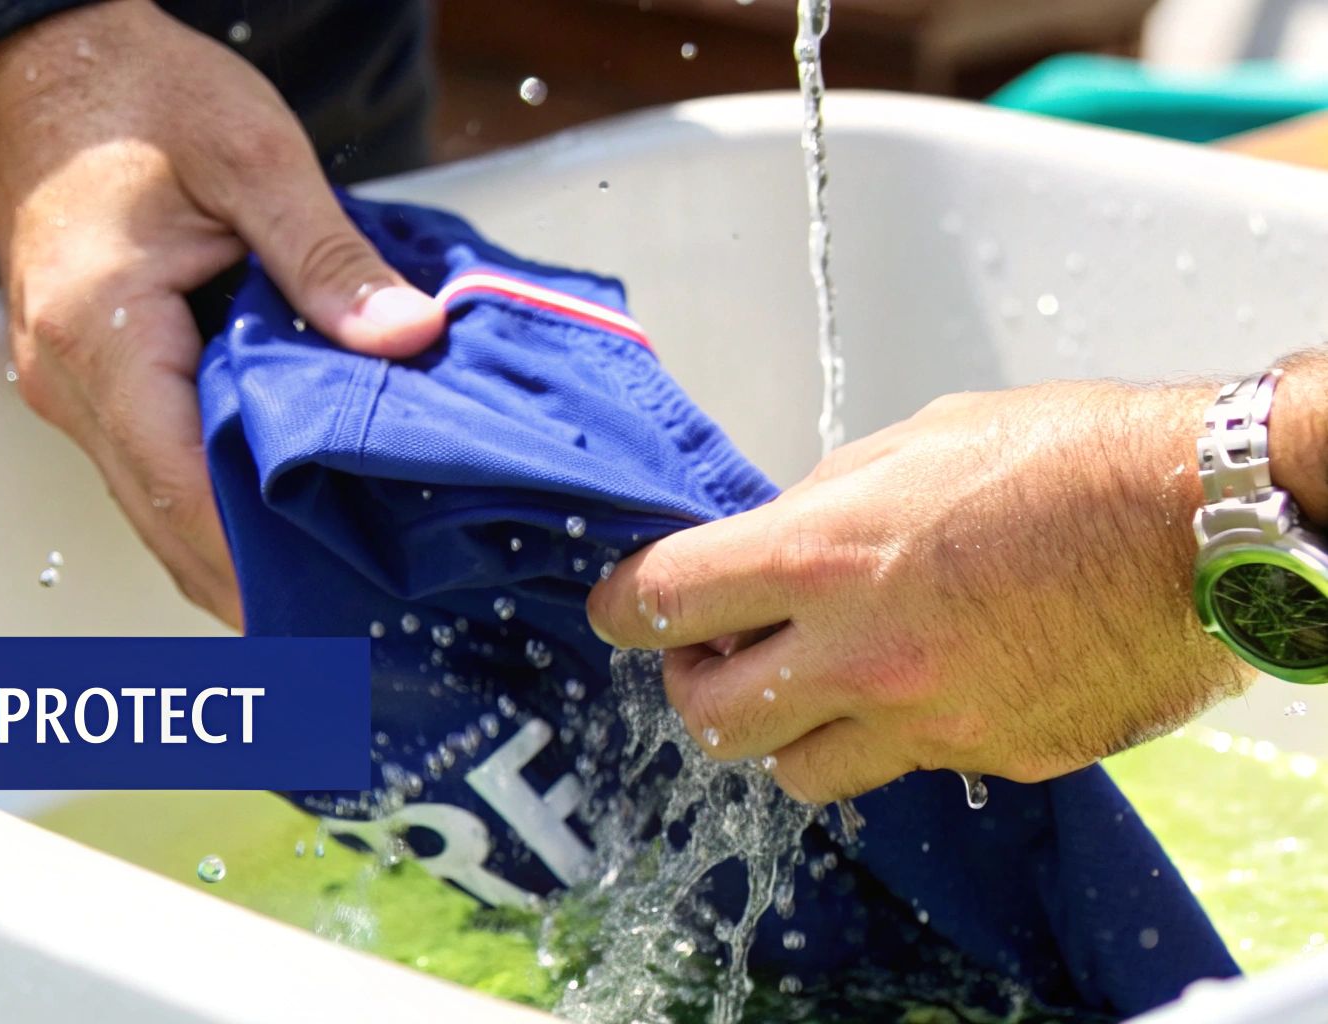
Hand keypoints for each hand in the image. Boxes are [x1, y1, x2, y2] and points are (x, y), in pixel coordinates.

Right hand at [0, 0, 443, 627]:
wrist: (43, 61)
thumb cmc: (128, 94)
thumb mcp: (250, 154)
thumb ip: (326, 256)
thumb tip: (404, 336)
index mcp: (102, 331)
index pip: (179, 485)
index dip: (250, 562)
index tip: (317, 611)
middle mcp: (70, 377)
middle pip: (160, 520)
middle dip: (246, 584)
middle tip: (339, 628)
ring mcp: (69, 383)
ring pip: (150, 506)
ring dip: (226, 554)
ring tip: (318, 594)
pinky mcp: (85, 376)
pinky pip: (147, 466)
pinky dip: (205, 506)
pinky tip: (268, 521)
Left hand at [588, 380, 1253, 802]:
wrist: (1203, 522)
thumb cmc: (1066, 455)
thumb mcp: (913, 444)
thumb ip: (821, 505)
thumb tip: (767, 540)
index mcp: (825, 555)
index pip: (664, 601)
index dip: (620, 607)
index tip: (617, 609)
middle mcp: (862, 655)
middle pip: (711, 722)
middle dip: (693, 687)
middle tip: (717, 652)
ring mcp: (928, 721)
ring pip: (797, 776)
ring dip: (784, 732)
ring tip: (813, 681)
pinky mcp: (991, 758)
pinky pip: (906, 767)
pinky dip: (892, 734)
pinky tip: (926, 680)